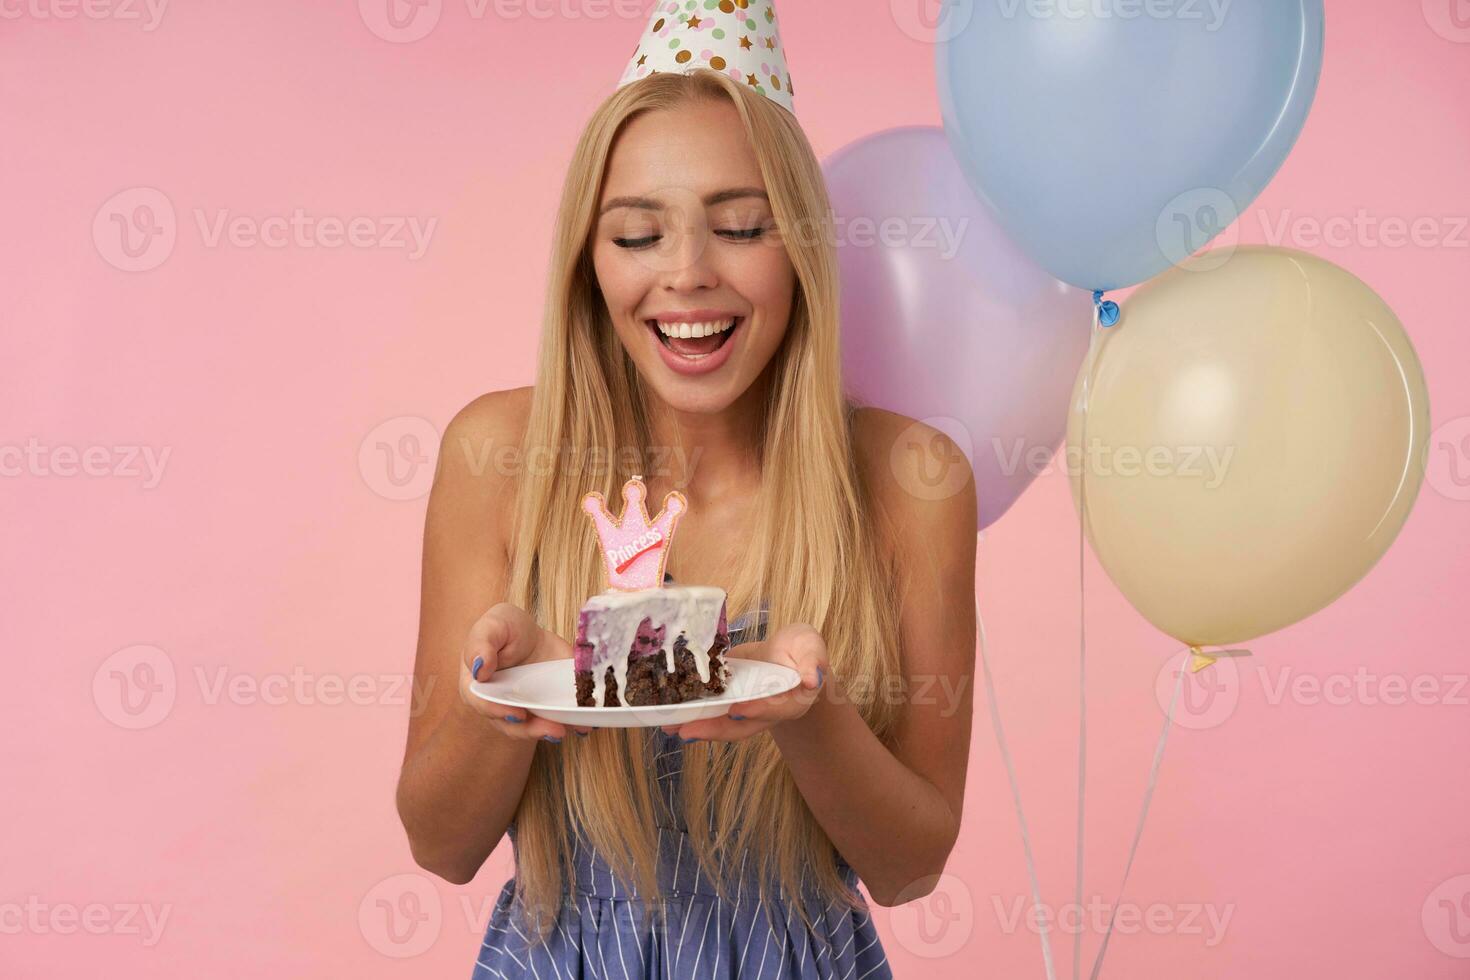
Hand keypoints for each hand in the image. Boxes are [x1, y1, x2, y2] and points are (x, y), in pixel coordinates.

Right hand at [459, 602, 588, 739]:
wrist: (530, 634)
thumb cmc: (503, 629)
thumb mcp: (490, 627)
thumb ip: (481, 644)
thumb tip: (479, 668)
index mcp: (481, 687)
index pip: (485, 704)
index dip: (499, 712)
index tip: (517, 714)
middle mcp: (504, 705)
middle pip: (513, 724)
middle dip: (534, 730)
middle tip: (554, 730)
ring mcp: (529, 708)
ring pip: (539, 726)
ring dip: (556, 730)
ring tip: (576, 728)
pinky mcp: (551, 705)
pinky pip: (561, 718)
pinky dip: (574, 723)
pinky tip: (586, 725)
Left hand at [662, 623, 827, 741]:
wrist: (787, 654)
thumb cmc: (801, 649)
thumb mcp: (811, 646)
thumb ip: (813, 660)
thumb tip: (812, 678)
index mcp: (790, 701)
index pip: (773, 708)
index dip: (756, 710)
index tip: (736, 710)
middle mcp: (764, 712)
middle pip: (740, 725)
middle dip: (713, 728)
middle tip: (685, 730)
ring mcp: (744, 709)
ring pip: (721, 722)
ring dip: (696, 725)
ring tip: (669, 725)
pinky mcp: (728, 702)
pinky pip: (710, 710)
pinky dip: (690, 713)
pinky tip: (668, 714)